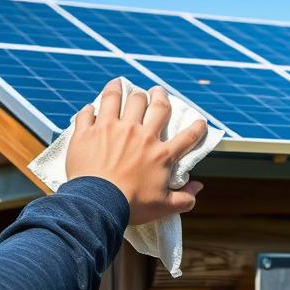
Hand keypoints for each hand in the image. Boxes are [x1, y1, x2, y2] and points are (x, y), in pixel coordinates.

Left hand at [65, 79, 206, 224]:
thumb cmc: (131, 205)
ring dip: (121, 89)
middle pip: (155, 106)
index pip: (187, 137)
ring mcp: (113, 129)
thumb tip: (198, 187)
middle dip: (159, 95)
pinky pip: (88, 113)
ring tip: (120, 83)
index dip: (197, 128)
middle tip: (157, 91)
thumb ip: (185, 198)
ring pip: (120, 99)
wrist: (98, 203)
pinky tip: (91, 108)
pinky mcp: (89, 132)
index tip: (201, 122)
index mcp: (161, 154)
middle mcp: (140, 135)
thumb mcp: (164, 206)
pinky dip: (90, 109)